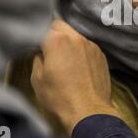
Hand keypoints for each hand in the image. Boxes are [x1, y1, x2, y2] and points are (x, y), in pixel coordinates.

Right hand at [31, 20, 119, 134]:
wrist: (89, 111)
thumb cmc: (59, 97)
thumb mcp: (37, 79)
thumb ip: (37, 58)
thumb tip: (40, 51)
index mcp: (57, 40)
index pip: (43, 26)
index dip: (37, 36)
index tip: (35, 46)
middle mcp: (76, 37)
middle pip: (61, 26)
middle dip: (53, 34)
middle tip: (49, 50)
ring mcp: (92, 45)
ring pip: (76, 35)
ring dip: (69, 42)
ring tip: (66, 60)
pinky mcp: (102, 55)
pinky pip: (87, 46)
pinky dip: (81, 51)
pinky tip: (79, 66)